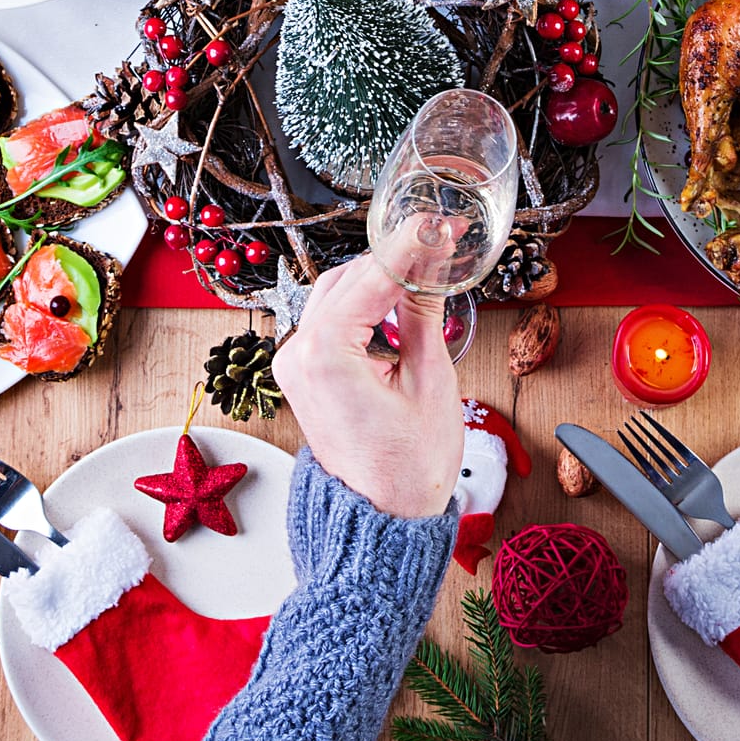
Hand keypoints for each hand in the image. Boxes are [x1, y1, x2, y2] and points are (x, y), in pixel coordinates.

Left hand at [271, 254, 460, 518]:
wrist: (383, 519)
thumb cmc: (407, 468)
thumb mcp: (430, 381)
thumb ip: (423, 313)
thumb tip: (432, 262)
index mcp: (324, 356)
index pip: (372, 278)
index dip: (412, 245)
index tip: (440, 221)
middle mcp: (298, 355)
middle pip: (350, 278)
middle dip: (397, 256)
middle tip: (443, 236)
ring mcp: (296, 365)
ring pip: (339, 294)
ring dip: (382, 276)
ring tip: (429, 261)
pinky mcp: (305, 373)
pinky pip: (334, 319)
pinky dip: (367, 302)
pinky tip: (401, 295)